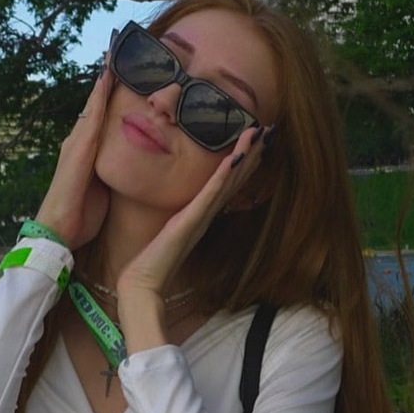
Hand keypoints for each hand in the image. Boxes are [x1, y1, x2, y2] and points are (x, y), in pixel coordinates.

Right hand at [35, 66, 114, 249]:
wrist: (61, 232)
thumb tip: (129, 163)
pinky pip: (92, 118)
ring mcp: (76, 143)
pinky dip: (99, 97)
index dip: (112, 91)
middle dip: (107, 75)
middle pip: (96, 102)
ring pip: (94, 104)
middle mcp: (79, 141)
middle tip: (118, 46)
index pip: (102, 114)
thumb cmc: (83, 213)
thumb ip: (112, 169)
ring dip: (104, 78)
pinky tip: (107, 78)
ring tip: (113, 51)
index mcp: (88, 150)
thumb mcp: (104, 186)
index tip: (124, 67)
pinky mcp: (78, 150)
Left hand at [116, 125, 268, 342]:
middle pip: (236, 177)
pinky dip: (224, 174)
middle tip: (269, 130)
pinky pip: (210, 193)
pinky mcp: (190, 220)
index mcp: (203, 213)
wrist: (144, 282)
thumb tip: (186, 208)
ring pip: (228, 181)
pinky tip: (234, 157)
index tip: (257, 139)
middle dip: (252, 153)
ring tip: (259, 134)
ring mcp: (201, 216)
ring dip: (244, 156)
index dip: (245, 160)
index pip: (229, 182)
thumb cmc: (155, 259)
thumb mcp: (171, 230)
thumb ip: (183, 217)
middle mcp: (208, 213)